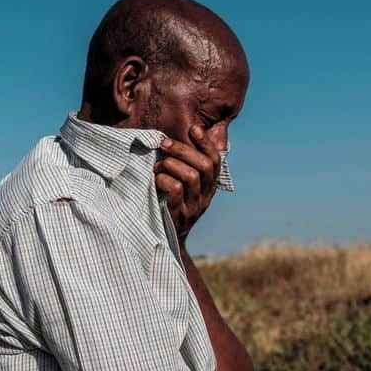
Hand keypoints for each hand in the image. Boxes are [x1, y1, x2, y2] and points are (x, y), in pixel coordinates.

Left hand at [154, 125, 221, 241]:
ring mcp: (193, 206)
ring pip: (191, 176)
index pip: (215, 161)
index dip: (206, 143)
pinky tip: (156, 178)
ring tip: (158, 165)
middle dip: (183, 150)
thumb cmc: (171, 205)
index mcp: (209, 186)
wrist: (169, 241)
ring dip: (171, 164)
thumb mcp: (183, 187)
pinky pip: (175, 190)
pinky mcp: (179, 215)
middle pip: (203, 166)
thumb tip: (176, 140)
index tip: (193, 129)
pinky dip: (164, 179)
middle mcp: (205, 196)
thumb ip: (185, 167)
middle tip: (164, 144)